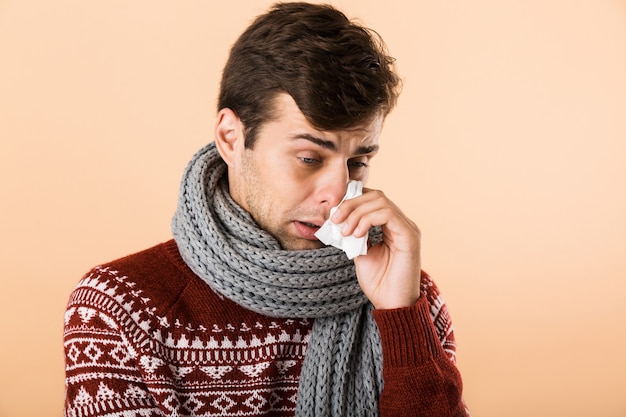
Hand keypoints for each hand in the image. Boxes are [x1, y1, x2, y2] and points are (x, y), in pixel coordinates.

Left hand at [331, 188, 421, 308]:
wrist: (392, 305)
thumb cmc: (379, 283)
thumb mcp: (360, 253)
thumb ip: (354, 234)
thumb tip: (339, 219)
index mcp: (391, 226)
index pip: (373, 199)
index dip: (353, 199)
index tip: (334, 212)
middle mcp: (402, 223)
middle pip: (376, 196)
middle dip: (351, 204)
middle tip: (335, 219)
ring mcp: (407, 228)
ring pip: (381, 202)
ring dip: (356, 213)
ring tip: (345, 231)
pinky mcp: (409, 236)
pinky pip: (387, 214)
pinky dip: (367, 220)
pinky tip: (357, 234)